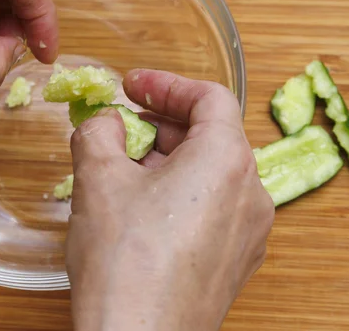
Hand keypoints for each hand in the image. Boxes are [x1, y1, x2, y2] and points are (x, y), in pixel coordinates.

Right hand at [66, 69, 273, 330]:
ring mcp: (248, 233)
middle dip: (160, 124)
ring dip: (167, 160)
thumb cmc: (124, 261)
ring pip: (210, 174)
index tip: (131, 86)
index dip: (166, 84)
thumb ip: (98, 131)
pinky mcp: (234, 263)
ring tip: (122, 170)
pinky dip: (179, 194)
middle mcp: (252, 195)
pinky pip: (212, 209)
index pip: (208, 98)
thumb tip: (105, 123)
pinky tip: (140, 211)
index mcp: (227, 161)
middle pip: (210, 136)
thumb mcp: (97, 178)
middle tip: (118, 129)